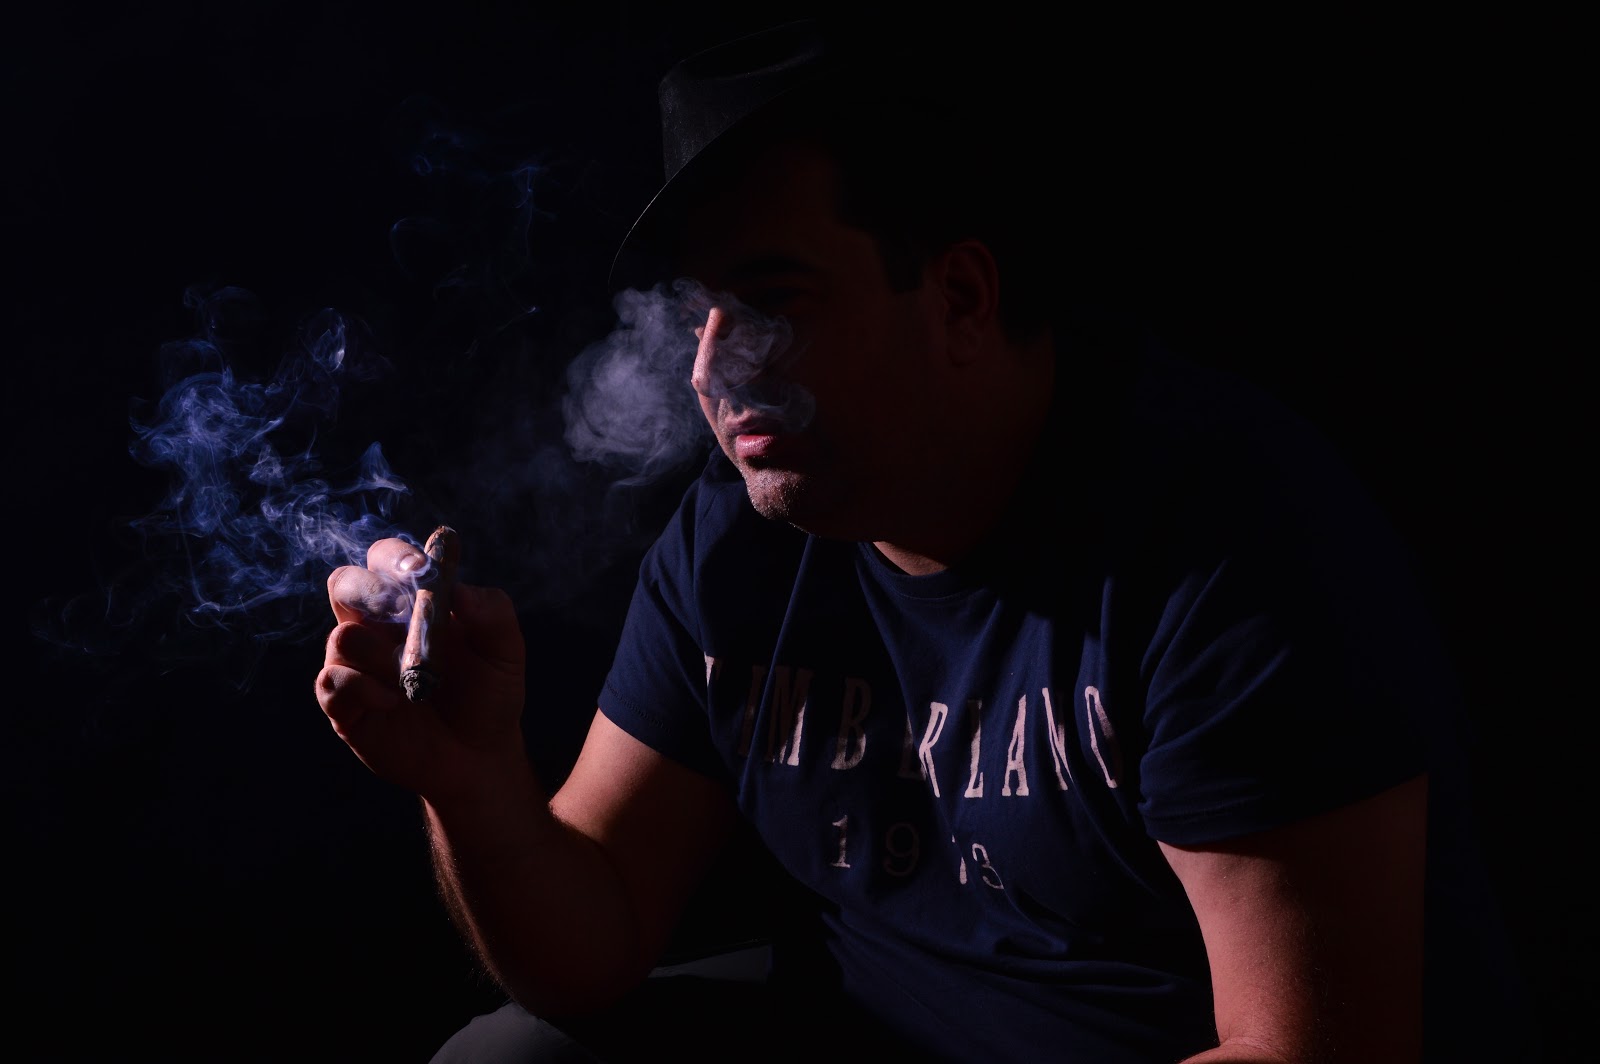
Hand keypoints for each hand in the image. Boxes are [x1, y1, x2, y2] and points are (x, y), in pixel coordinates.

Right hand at [317, 536, 526, 800]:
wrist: (481, 756)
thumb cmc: (490, 694)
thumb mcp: (506, 652)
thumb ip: (493, 613)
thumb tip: (460, 591)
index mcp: (412, 603)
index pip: (385, 559)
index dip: (396, 557)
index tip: (421, 569)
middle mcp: (377, 628)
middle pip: (345, 584)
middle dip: (370, 590)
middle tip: (402, 611)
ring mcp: (357, 666)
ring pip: (340, 635)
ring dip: (378, 650)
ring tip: (414, 675)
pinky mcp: (346, 705)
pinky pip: (332, 682)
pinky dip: (363, 687)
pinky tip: (395, 701)